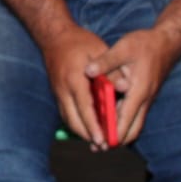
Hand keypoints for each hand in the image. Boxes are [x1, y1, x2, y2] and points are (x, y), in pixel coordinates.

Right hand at [40, 24, 113, 149]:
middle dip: (87, 135)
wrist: (54, 36)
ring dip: (81, 132)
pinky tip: (87, 128)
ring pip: (68, 120)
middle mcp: (63, 89)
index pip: (84, 108)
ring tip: (97, 141)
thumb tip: (126, 88)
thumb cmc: (79, 42)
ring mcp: (58, 92)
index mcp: (75, 79)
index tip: (101, 140)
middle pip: (73, 120)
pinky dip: (76, 124)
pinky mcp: (57, 93)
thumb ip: (112, 71)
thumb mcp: (99, 51)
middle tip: (102, 146)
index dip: (93, 126)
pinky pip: (66, 113)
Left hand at [86, 27, 180, 145]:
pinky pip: (133, 116)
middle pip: (132, 130)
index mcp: (139, 91)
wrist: (166, 43)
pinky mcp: (143, 97)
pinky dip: (122, 123)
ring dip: (119, 134)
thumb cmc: (144, 44)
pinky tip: (108, 121)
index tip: (101, 143)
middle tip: (97, 147)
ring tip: (100, 140)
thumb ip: (106, 61)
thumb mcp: (123, 48)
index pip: (126, 119)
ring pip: (134, 125)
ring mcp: (145, 100)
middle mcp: (144, 100)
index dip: (114, 133)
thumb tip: (88, 71)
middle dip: (116, 140)